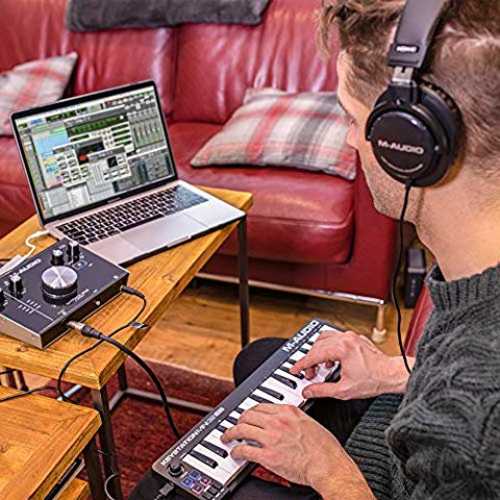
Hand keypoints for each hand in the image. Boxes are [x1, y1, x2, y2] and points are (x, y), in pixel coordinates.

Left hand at [221, 404, 371, 497]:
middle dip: (238, 419)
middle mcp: (277, 421)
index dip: (251, 410)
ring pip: (242, 429)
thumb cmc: (325, 448)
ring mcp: (271, 437)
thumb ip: (294, 419)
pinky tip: (234, 453)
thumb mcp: (309, 422)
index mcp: (288, 411)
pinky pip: (245, 449)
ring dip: (231, 433)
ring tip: (227, 436)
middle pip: (248, 414)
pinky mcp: (268, 455)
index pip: (261, 405)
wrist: (328, 465)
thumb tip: (287, 422)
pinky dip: (236, 450)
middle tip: (235, 424)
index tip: (248, 415)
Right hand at [290, 330, 412, 399]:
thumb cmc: (374, 380)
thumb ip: (322, 390)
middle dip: (310, 360)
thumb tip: (308, 391)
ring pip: (325, 338)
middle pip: (317, 345)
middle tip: (308, 373)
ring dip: (318, 351)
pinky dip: (328, 347)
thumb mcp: (344, 390)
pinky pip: (335, 337)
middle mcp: (345, 339)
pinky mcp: (355, 338)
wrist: (392, 375)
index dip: (301, 364)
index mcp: (341, 349)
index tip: (295, 370)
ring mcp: (351, 337)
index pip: (313, 355)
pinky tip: (331, 360)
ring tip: (319, 366)